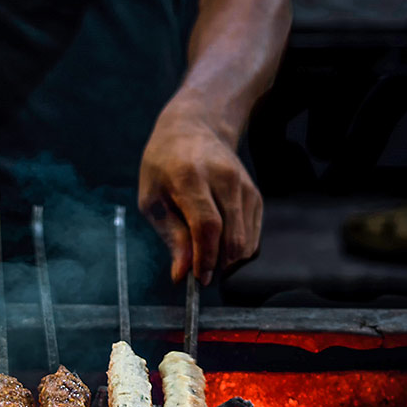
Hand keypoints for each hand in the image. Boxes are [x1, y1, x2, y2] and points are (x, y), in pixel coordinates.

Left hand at [138, 100, 262, 284]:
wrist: (194, 128)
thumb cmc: (164, 165)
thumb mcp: (152, 199)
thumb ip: (170, 237)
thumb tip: (182, 275)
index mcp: (191, 177)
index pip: (208, 225)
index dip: (206, 257)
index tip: (199, 278)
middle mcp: (224, 179)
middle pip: (232, 236)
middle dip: (219, 265)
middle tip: (202, 275)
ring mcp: (244, 186)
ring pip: (246, 240)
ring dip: (229, 261)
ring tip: (208, 259)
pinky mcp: (255, 195)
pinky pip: (252, 235)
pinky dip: (238, 250)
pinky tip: (220, 246)